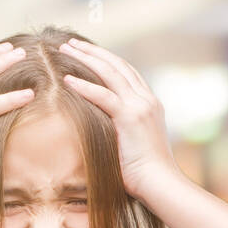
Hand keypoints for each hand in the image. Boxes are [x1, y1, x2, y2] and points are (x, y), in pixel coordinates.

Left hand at [58, 38, 181, 201]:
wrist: (161, 185)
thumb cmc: (146, 175)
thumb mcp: (134, 145)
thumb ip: (121, 130)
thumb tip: (99, 131)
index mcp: (150, 105)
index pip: (127, 72)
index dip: (107, 60)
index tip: (88, 53)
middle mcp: (147, 100)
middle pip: (118, 65)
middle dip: (94, 51)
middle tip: (72, 43)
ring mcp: (141, 106)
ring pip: (111, 72)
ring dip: (86, 58)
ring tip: (66, 49)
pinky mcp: (130, 118)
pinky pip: (103, 96)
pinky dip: (84, 85)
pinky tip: (66, 79)